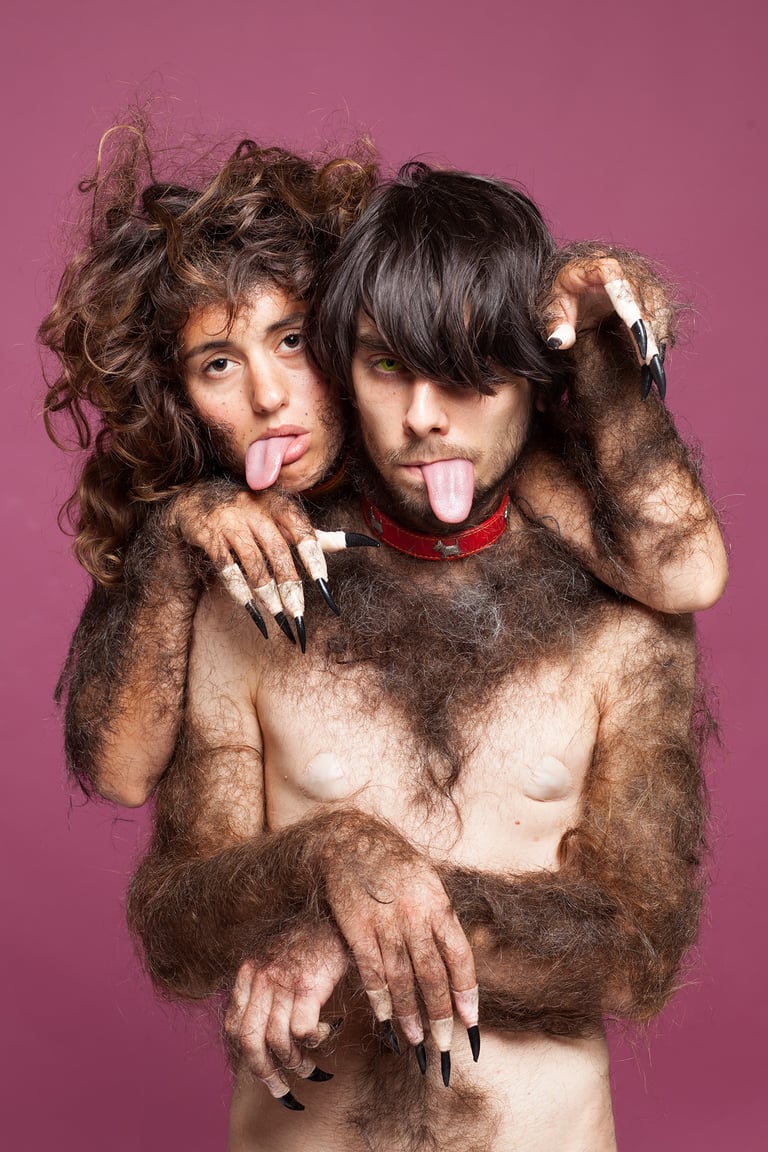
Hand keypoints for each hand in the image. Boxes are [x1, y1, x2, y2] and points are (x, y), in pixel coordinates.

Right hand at [167, 482, 377, 651]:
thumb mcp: (288, 520)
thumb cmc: (254, 513)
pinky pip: (227, 569)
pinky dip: (241, 593)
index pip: (304, 535)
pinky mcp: (210, 535)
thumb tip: (367, 543)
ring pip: (254, 565)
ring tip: (281, 621)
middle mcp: (258, 510)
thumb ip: (322, 537)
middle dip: (292, 590)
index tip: (325, 593)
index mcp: (282, 506)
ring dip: (268, 596)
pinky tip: (254, 614)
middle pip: (279, 555)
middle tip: (301, 620)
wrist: (197, 497)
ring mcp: (232, 521)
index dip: (315, 563)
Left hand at [225, 922, 347, 1110]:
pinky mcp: (308, 986)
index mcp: (248, 971)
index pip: (232, 1024)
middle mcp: (260, 976)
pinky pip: (301, 1030)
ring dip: (295, 1064)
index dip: (244, 1055)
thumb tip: (262, 1032)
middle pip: (250, 1040)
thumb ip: (264, 988)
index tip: (261, 1072)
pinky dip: (312, 1041)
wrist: (334, 914)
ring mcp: (283, 981)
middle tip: (281, 1090)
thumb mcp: (275, 959)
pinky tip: (323, 1033)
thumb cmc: (309, 941)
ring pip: (277, 1041)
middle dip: (265, 1073)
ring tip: (309, 1067)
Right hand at [323, 820, 478, 1083]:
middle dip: (439, 1014)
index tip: (470, 1020)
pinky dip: (379, 997)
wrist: (350, 841)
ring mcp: (384, 922)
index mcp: (438, 903)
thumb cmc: (394, 864)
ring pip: (401, 979)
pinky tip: (384, 1017)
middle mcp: (414, 915)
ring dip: (409, 1014)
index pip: (459, 956)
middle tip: (443, 1045)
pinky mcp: (357, 928)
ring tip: (415, 1040)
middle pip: (431, 974)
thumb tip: (456, 960)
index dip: (466, 991)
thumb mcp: (428, 881)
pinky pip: (371, 970)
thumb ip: (441, 918)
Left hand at [542, 250, 671, 399]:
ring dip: (658, 333)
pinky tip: (655, 354)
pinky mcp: (649, 288)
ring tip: (653, 364)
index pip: (618, 281)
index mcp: (596, 266)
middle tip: (650, 361)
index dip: (630, 307)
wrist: (576, 278)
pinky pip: (661, 309)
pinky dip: (660, 331)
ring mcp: (640, 276)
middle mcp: (624, 266)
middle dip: (650, 329)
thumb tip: (560, 342)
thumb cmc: (563, 292)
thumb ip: (555, 324)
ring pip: (658, 302)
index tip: (637, 333)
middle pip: (644, 295)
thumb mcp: (551, 307)